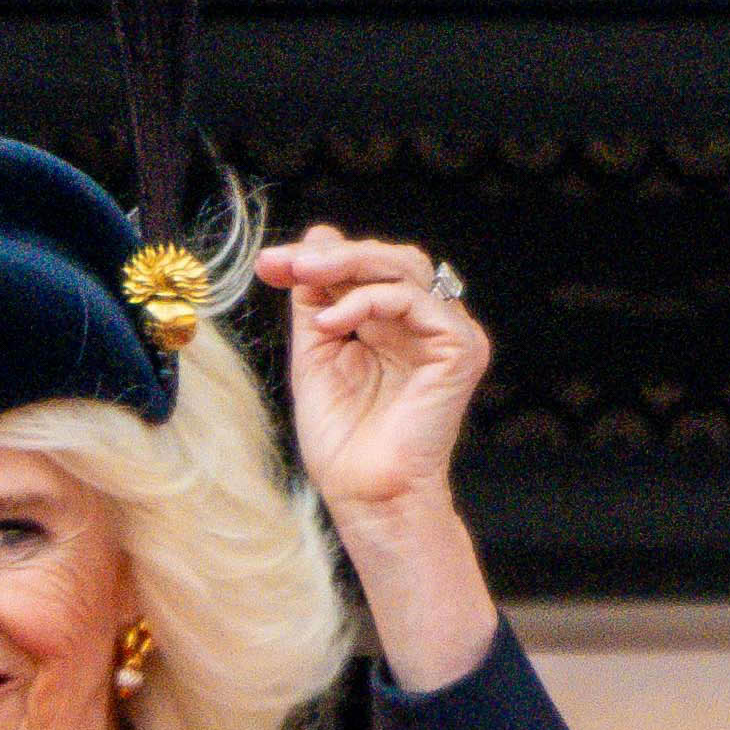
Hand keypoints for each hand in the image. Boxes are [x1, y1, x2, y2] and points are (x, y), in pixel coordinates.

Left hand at [254, 226, 503, 693]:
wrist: (365, 493)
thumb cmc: (341, 437)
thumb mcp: (315, 354)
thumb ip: (315, 299)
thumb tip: (313, 236)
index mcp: (394, 324)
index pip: (366, 270)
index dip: (319, 259)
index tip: (268, 261)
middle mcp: (426, 324)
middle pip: (391, 260)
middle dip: (333, 255)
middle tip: (286, 260)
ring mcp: (449, 334)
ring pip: (408, 270)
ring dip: (349, 267)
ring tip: (305, 279)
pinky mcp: (461, 349)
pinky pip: (420, 303)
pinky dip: (371, 302)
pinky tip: (331, 323)